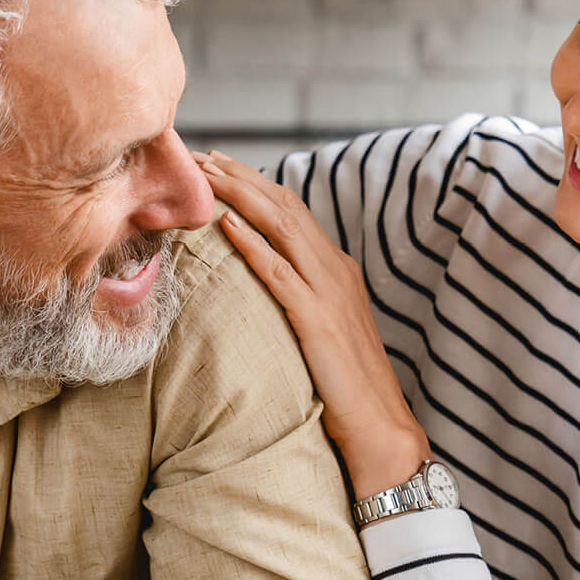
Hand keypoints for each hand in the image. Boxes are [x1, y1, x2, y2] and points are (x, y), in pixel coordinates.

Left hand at [196, 150, 429, 497]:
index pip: (291, 211)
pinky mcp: (318, 319)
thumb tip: (264, 284)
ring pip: (281, 226)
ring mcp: (328, 291)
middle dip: (240, 176)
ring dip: (241, 195)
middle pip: (283, 206)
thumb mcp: (324, 329)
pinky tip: (226, 225)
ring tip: (206, 175)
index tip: (218, 166)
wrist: (379, 425)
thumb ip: (301, 298)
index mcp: (337, 269)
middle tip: (200, 155)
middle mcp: (335, 269)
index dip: (254, 183)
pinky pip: (279, 272)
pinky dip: (252, 243)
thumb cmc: (347, 385)